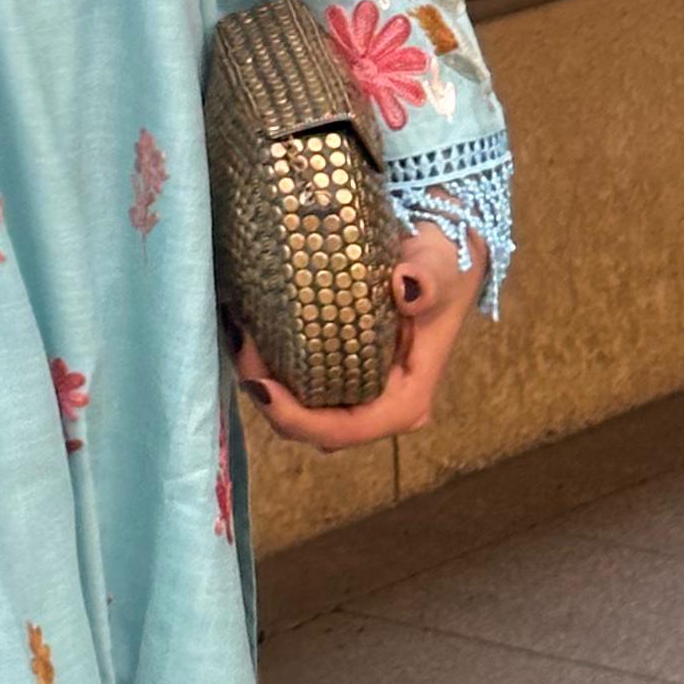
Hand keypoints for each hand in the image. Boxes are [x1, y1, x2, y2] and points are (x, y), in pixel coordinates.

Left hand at [234, 218, 485, 454]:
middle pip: (316, 428)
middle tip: (240, 346)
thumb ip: (429, 278)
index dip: (296, 419)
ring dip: (268, 382)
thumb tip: (407, 287)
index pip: (345, 431)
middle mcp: (381, 405)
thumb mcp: (441, 266)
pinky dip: (275, 365)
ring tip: (239, 336)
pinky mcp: (345, 372)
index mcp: (406, 400)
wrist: (443, 251)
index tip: (259, 384)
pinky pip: (304, 384)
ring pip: (305, 409)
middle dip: (271, 400)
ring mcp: (362, 392)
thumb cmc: (443, 263)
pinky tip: (252, 330)